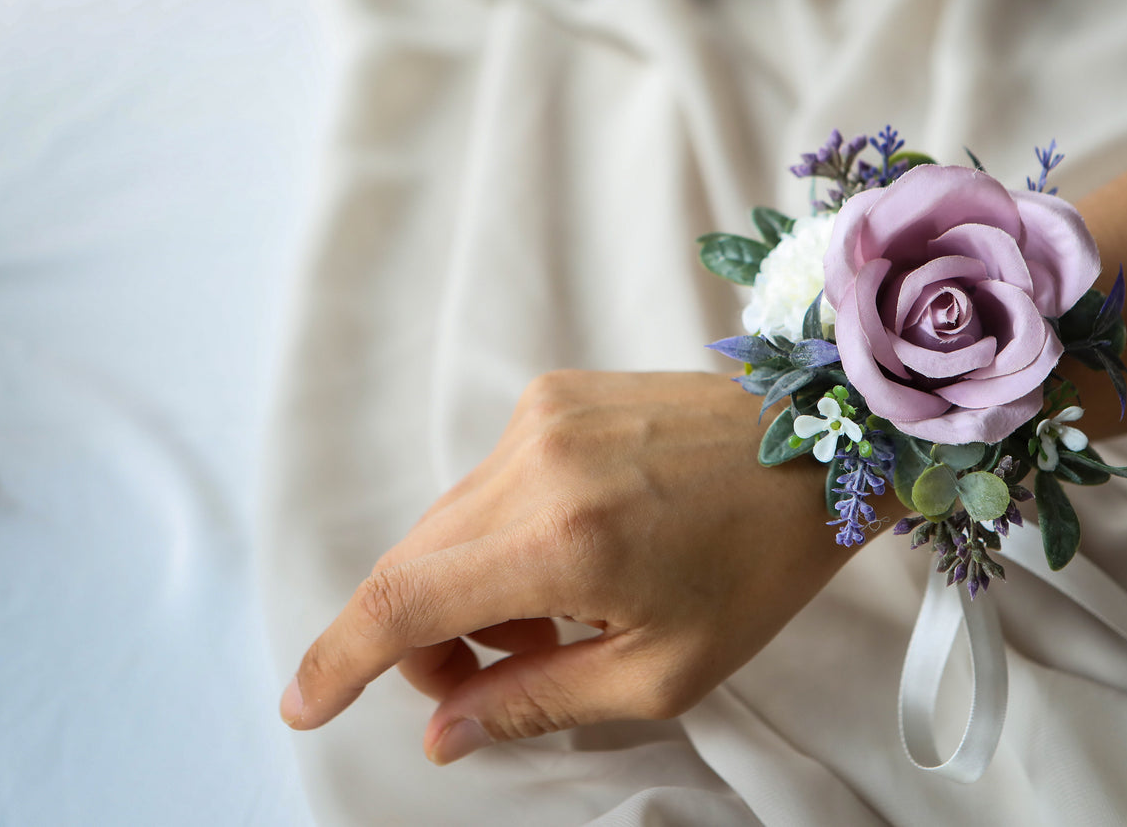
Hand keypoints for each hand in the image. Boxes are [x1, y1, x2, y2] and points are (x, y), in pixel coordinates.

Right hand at [280, 371, 870, 763]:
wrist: (822, 444)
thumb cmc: (759, 566)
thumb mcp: (663, 670)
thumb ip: (538, 702)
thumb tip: (444, 733)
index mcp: (564, 539)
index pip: (404, 602)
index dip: (339, 660)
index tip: (304, 704)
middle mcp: (535, 462)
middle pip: (413, 564)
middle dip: (423, 640)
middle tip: (484, 681)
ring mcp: (540, 415)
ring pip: (446, 526)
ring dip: (469, 588)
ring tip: (556, 618)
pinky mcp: (553, 393)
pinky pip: (486, 483)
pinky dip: (500, 536)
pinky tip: (568, 558)